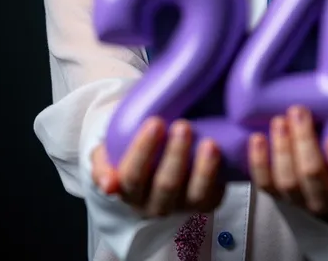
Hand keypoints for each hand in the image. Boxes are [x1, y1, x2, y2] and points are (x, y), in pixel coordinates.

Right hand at [91, 118, 224, 216]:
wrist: (154, 159)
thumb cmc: (130, 148)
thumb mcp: (109, 151)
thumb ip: (102, 163)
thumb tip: (108, 185)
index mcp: (129, 190)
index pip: (132, 176)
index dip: (143, 151)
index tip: (154, 122)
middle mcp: (154, 204)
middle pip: (166, 185)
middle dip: (175, 155)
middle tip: (183, 125)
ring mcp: (182, 205)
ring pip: (194, 195)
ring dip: (203, 170)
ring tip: (210, 143)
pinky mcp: (205, 203)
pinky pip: (215, 196)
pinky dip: (221, 177)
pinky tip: (224, 154)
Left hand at [248, 106, 327, 218]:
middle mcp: (325, 200)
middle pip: (312, 176)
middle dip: (304, 142)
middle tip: (299, 111)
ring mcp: (298, 198)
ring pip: (286, 180)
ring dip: (281, 148)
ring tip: (279, 121)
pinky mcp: (276, 193)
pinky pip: (264, 183)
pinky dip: (258, 161)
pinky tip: (258, 138)